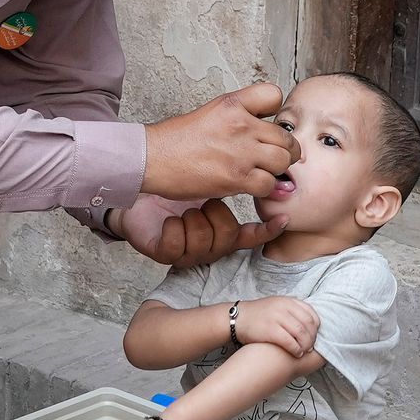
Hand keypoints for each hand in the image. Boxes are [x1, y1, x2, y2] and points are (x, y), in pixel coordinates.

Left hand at [117, 192, 285, 265]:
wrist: (135, 192)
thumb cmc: (175, 186)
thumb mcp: (210, 181)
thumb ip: (237, 181)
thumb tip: (267, 164)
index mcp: (222, 231)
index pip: (250, 235)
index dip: (267, 231)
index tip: (283, 219)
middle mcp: (208, 247)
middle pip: (228, 236)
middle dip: (217, 212)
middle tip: (204, 200)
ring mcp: (187, 254)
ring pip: (203, 239)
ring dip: (192, 216)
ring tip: (183, 208)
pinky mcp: (165, 254)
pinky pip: (177, 243)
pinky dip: (172, 225)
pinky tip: (168, 219)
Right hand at [141, 83, 295, 204]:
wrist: (152, 158)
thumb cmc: (176, 140)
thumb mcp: (210, 112)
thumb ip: (238, 115)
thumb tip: (262, 127)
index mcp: (233, 104)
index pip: (274, 95)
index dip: (275, 113)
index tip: (268, 125)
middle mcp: (241, 124)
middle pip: (286, 137)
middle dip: (284, 150)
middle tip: (272, 158)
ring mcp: (240, 151)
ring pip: (282, 161)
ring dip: (275, 170)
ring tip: (262, 173)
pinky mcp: (236, 177)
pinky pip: (268, 184)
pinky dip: (264, 189)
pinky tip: (250, 186)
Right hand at [232, 295, 318, 359]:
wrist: (237, 318)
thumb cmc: (258, 315)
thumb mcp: (277, 305)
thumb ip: (292, 310)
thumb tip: (310, 323)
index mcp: (288, 301)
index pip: (311, 313)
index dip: (316, 327)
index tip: (315, 335)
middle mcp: (284, 307)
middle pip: (308, 324)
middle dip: (313, 337)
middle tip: (311, 346)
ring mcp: (277, 318)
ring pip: (301, 333)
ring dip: (306, 345)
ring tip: (304, 351)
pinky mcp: (270, 330)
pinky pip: (290, 342)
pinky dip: (296, 349)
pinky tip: (296, 354)